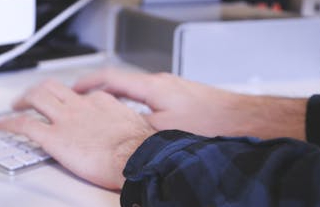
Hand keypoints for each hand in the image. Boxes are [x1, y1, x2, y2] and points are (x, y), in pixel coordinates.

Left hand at [0, 79, 155, 189]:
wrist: (135, 158)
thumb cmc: (139, 148)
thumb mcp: (134, 126)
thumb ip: (122, 123)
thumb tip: (124, 131)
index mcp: (100, 102)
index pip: (79, 94)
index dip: (68, 97)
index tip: (66, 102)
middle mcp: (80, 105)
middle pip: (52, 87)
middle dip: (38, 89)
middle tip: (31, 96)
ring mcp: (65, 119)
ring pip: (36, 97)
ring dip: (22, 99)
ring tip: (15, 105)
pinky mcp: (53, 137)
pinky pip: (25, 125)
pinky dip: (10, 123)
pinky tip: (2, 125)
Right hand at [74, 69, 306, 140]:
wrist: (245, 120)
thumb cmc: (212, 123)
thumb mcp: (164, 132)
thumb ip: (136, 130)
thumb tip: (118, 136)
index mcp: (152, 87)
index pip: (110, 78)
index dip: (87, 83)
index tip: (73, 88)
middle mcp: (161, 83)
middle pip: (121, 84)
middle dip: (101, 92)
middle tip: (85, 101)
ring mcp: (173, 89)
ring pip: (136, 93)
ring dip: (120, 101)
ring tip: (108, 113)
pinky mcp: (183, 98)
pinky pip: (151, 99)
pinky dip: (137, 107)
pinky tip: (140, 122)